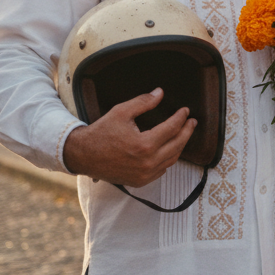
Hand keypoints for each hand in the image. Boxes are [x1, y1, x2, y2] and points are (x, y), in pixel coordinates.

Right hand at [63, 88, 196, 186]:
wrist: (83, 155)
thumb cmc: (101, 132)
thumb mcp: (121, 112)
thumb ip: (143, 102)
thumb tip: (160, 93)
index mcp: (144, 145)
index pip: (172, 129)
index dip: (181, 118)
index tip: (186, 111)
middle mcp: (147, 163)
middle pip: (177, 145)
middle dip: (187, 132)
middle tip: (192, 122)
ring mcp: (144, 174)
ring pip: (171, 159)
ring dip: (180, 146)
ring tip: (184, 134)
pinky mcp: (140, 181)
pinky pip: (161, 170)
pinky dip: (168, 159)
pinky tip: (169, 149)